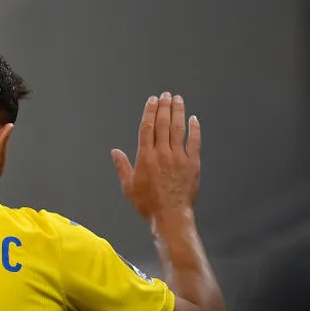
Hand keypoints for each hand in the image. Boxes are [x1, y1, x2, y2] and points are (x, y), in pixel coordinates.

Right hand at [111, 92, 200, 223]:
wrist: (170, 215)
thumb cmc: (148, 203)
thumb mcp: (128, 186)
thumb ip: (122, 166)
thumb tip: (115, 152)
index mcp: (146, 157)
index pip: (147, 128)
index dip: (149, 112)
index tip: (152, 101)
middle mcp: (162, 153)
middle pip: (163, 124)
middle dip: (164, 107)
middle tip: (165, 95)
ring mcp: (179, 157)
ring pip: (178, 129)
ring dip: (178, 112)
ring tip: (178, 100)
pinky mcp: (192, 163)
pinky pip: (194, 141)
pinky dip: (194, 129)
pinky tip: (193, 119)